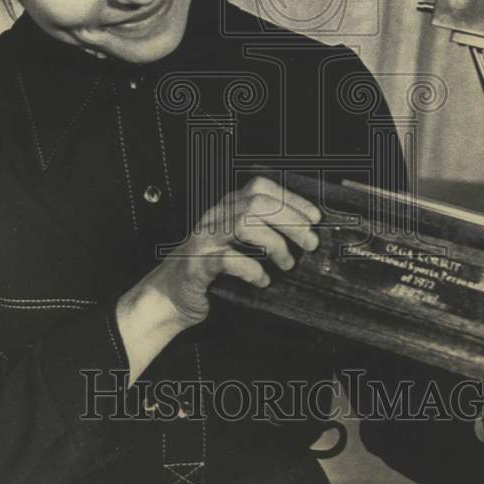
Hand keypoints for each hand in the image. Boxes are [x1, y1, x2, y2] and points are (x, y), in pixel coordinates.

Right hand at [116, 176, 321, 382]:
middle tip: (310, 243)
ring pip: (244, 224)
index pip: (260, 187)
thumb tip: (306, 236)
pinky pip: (228, 259)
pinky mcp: (197, 264)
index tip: (315, 217)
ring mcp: (204, 239)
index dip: (290, 198)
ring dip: (274, 243)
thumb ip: (261, 234)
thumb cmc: (209, 271)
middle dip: (290, 220)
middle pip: (257, 203)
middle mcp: (215, 217)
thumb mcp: (236, 245)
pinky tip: (263, 281)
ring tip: (287, 263)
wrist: (169, 296)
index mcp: (226, 208)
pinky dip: (253, 270)